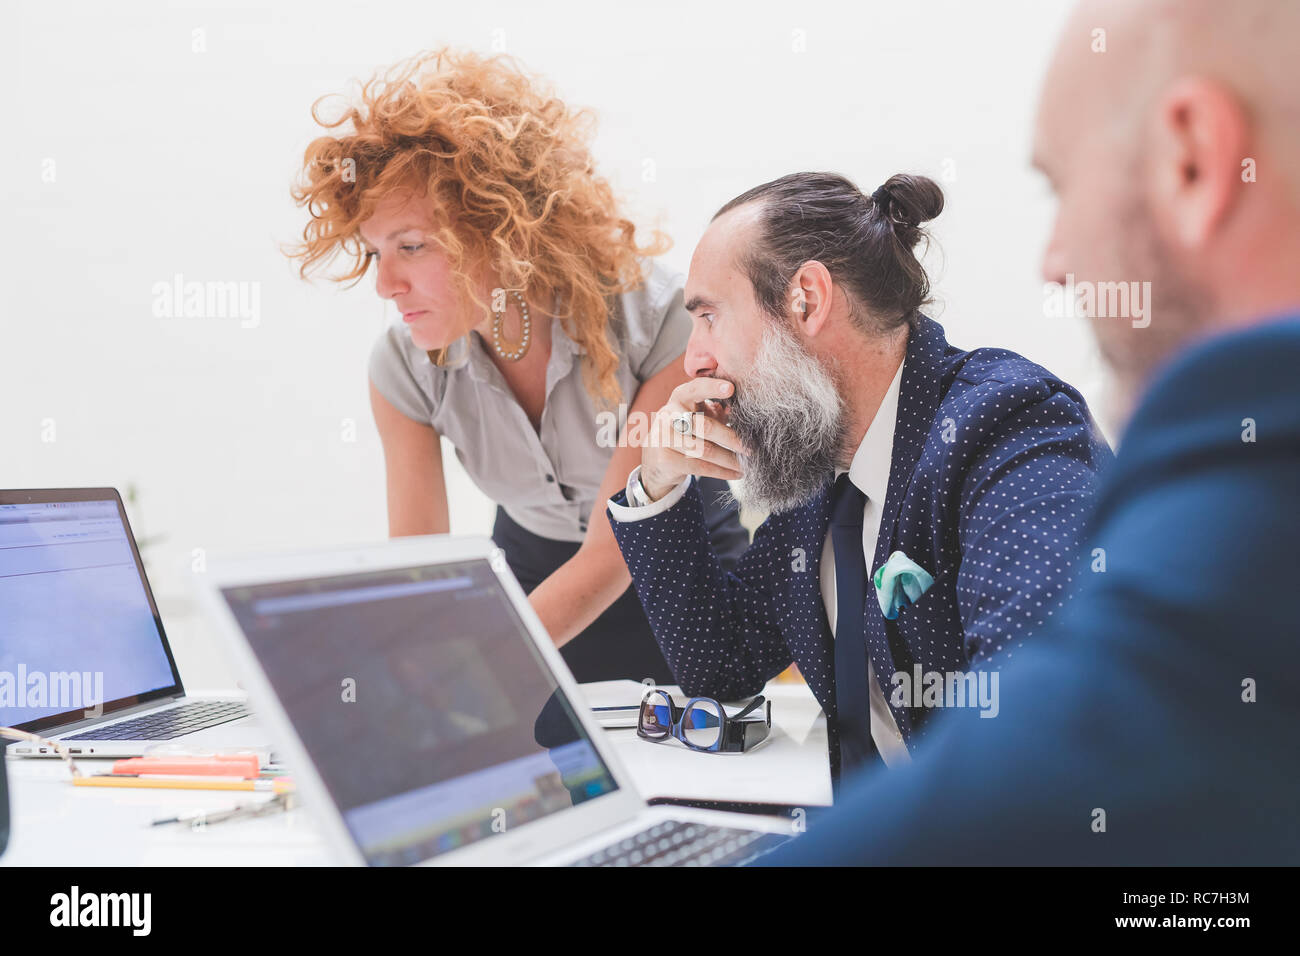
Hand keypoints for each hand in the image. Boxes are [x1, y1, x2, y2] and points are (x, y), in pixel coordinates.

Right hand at [640, 378, 748, 500]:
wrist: (657, 458)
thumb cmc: (686, 430)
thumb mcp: (698, 415)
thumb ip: (718, 410)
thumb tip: (742, 409)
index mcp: (680, 397)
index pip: (696, 388)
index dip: (713, 387)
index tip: (731, 388)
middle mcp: (669, 414)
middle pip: (705, 426)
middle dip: (731, 438)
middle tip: (751, 447)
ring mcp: (664, 438)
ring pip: (705, 450)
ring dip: (729, 460)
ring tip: (747, 464)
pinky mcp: (666, 460)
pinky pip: (700, 467)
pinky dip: (722, 472)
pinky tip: (736, 473)